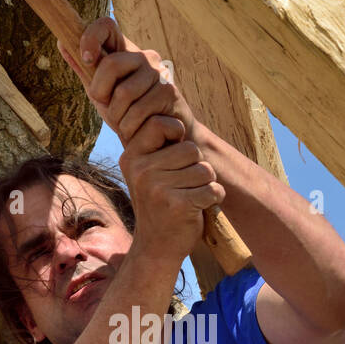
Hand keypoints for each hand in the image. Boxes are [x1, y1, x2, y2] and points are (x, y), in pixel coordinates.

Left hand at [57, 17, 199, 146]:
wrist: (164, 139)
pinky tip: (137, 129)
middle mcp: (145, 57)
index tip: (86, 59)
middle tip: (106, 106)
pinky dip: (130, 127)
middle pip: (111, 63)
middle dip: (100, 92)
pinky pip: (138, 111)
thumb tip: (62, 42)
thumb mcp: (102, 93)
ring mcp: (160, 73)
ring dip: (117, 116)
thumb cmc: (130, 113)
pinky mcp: (170, 93)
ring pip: (124, 93)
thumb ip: (85, 71)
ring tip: (125, 123)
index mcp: (126, 52)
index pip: (107, 26)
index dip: (90, 37)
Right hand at [119, 114, 224, 261]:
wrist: (156, 245)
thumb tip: (166, 98)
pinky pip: (213, 189)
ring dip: (205, 184)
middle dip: (196, 166)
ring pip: (205, 169)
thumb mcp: (146, 169)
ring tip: (188, 195)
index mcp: (131, 156)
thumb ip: (154, 143)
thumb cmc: (159, 201)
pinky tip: (196, 207)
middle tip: (182, 184)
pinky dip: (213, 199)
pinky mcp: (177, 205)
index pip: (160, 124)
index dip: (176, 133)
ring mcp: (157, 188)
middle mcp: (140, 170)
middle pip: (191, 149)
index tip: (173, 151)